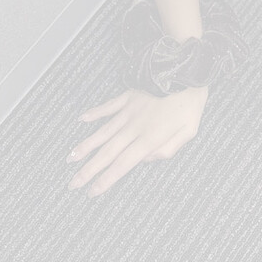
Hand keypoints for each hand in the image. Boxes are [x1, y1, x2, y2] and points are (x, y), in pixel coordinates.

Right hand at [66, 84, 208, 197]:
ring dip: (86, 146)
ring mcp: (129, 110)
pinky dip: (95, 112)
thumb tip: (146, 159)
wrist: (186, 69)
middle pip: (107, 152)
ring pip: (103, 131)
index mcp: (149, 138)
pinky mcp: (129, 94)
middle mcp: (134, 127)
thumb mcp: (189, 132)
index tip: (91, 192)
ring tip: (70, 158)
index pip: (122, 164)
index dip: (106, 179)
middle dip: (88, 170)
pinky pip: (109, 105)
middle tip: (72, 184)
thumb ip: (167, 150)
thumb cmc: (191, 102)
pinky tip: (82, 119)